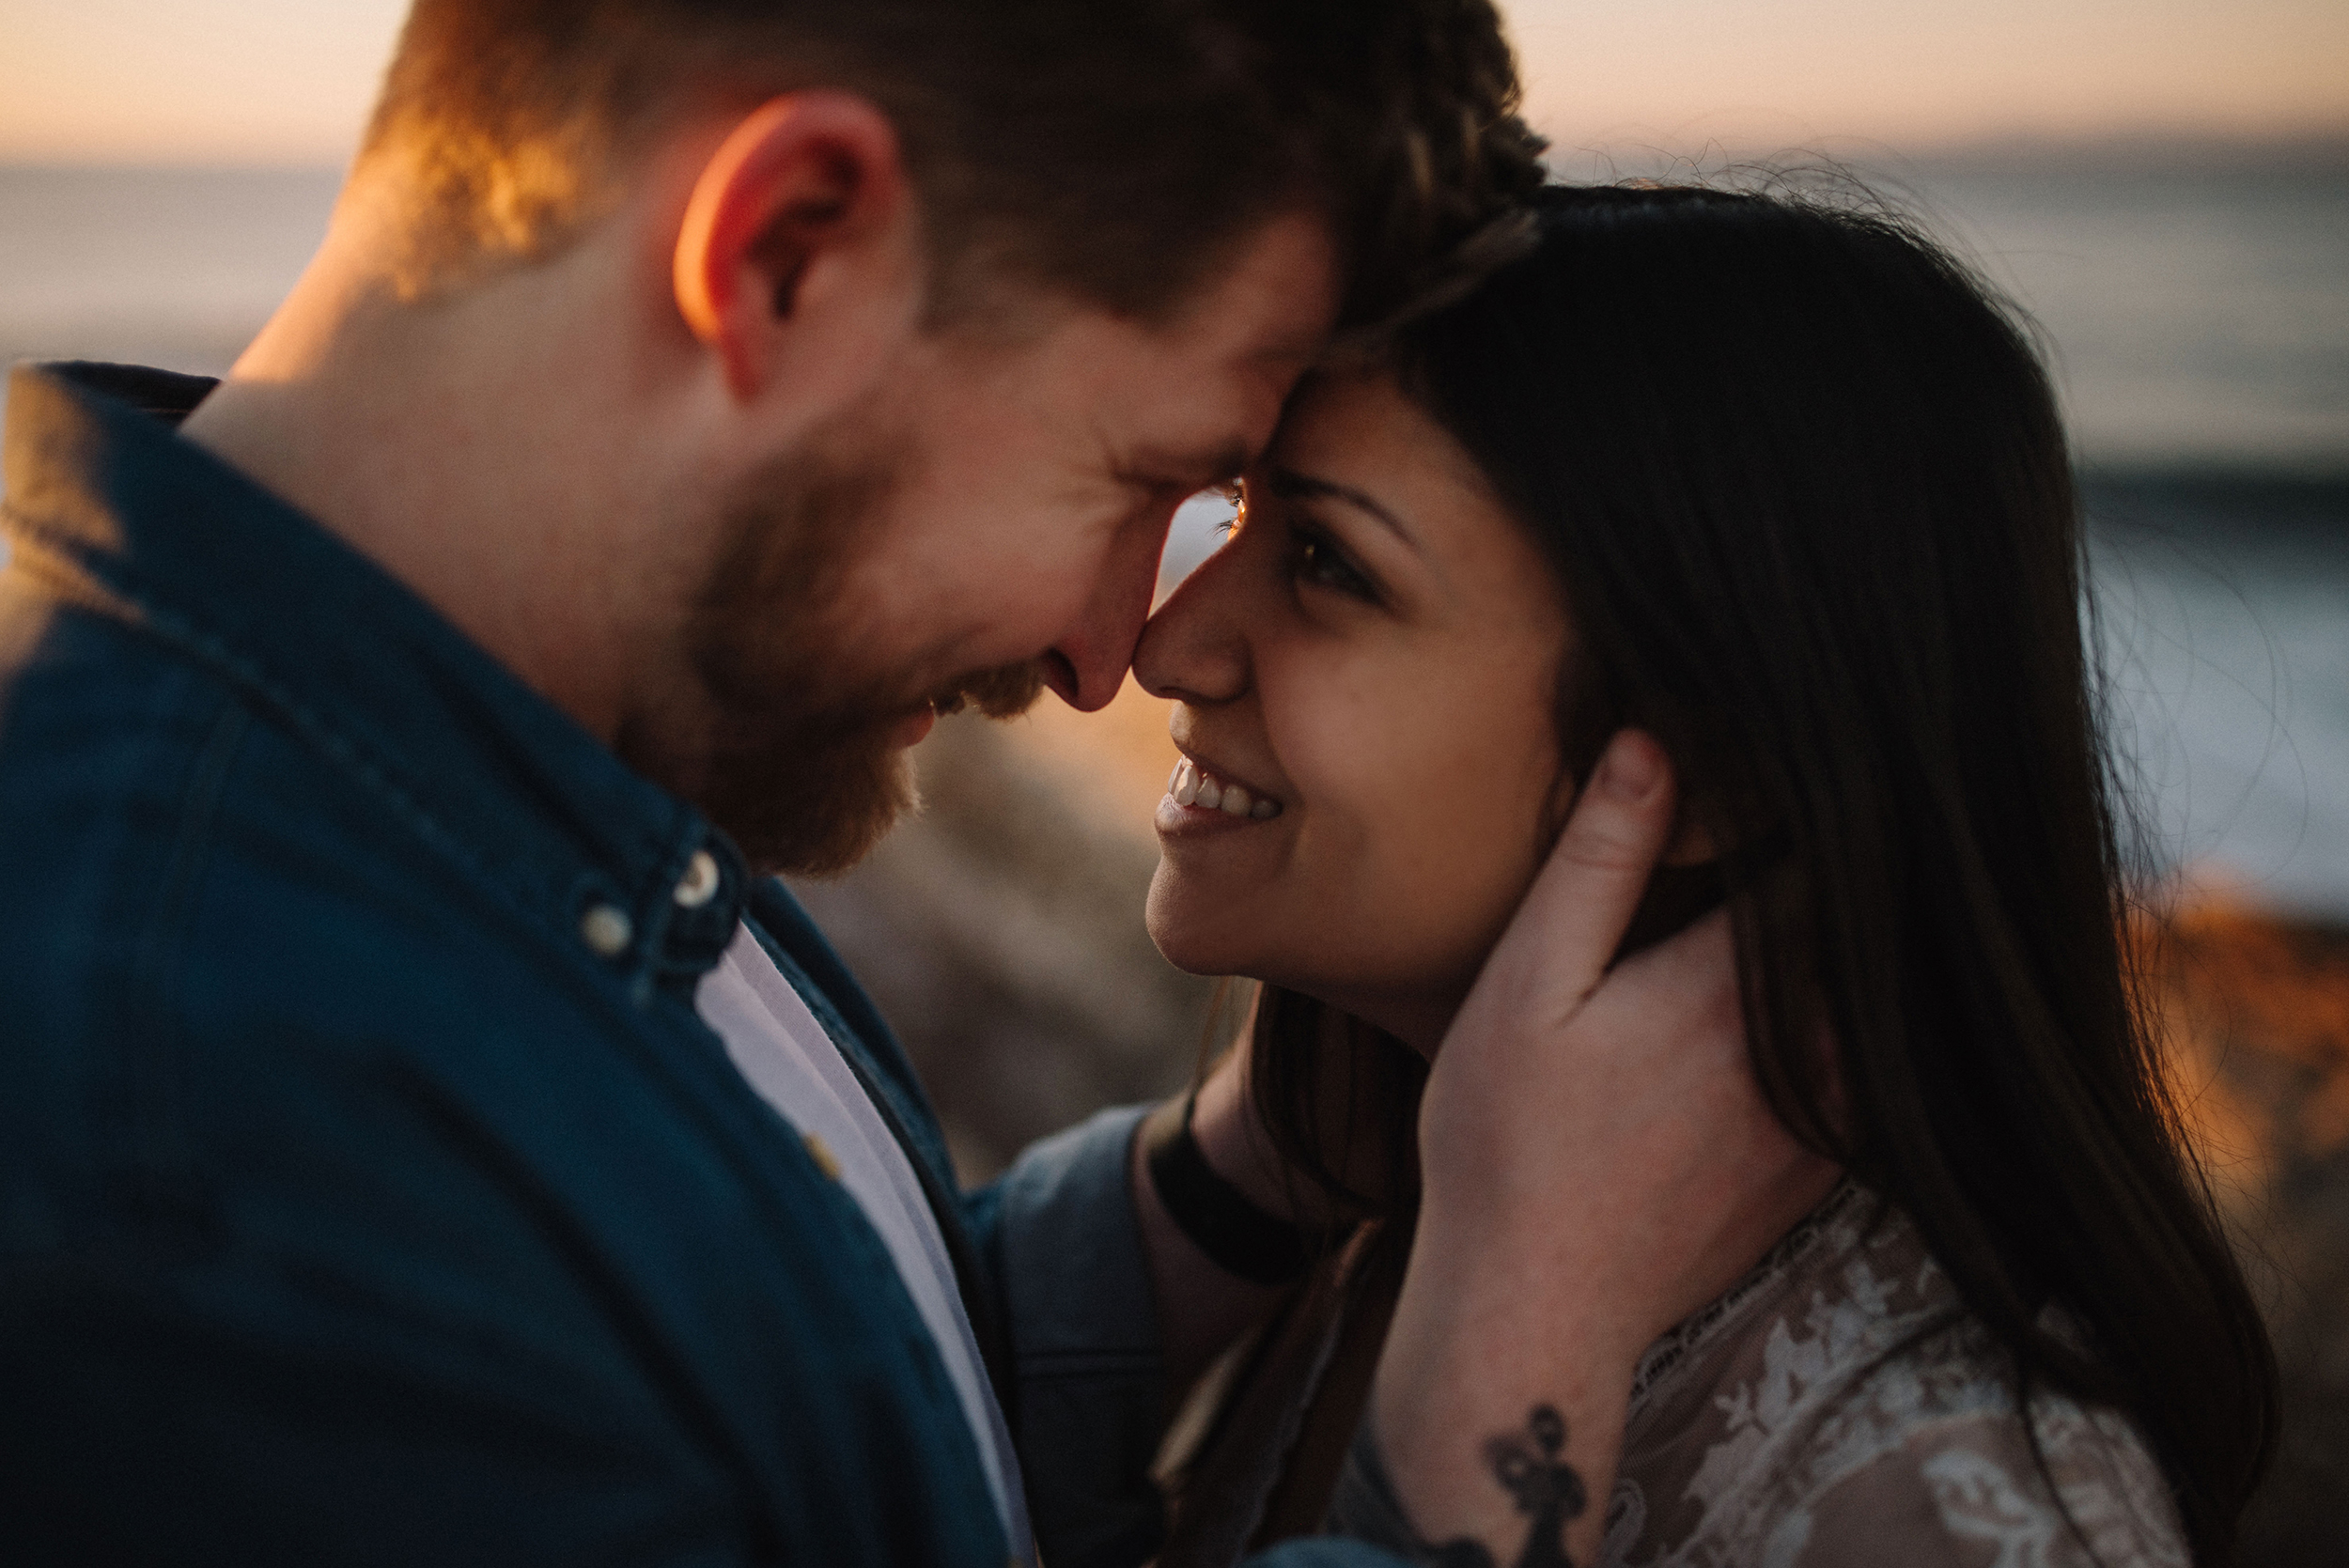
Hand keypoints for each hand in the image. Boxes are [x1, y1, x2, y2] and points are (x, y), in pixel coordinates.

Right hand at [1368, 730, 1838, 1565]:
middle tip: (1826, 806)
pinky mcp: (1825, 1168)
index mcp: (1733, 982)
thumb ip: (1598, 861)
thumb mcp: (1527, 983)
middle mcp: (1807, 1046)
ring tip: (1819, 893)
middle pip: (1861, 925)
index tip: (1788, 759)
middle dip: (1840, 869)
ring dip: (1849, 950)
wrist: (1534, 1308)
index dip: (1804, 801)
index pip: (1817, 856)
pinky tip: (1786, 1013)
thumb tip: (1654, 741)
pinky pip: (1869, 1071)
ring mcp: (1827, 1116)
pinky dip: (1848, 1027)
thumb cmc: (1507, 1140)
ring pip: (1874, 999)